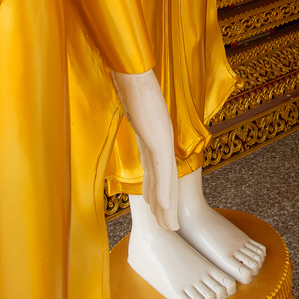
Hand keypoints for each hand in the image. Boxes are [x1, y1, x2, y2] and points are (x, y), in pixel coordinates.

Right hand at [113, 70, 178, 230]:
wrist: (133, 71)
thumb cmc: (131, 83)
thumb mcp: (133, 107)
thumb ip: (134, 119)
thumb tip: (128, 122)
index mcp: (154, 136)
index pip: (156, 171)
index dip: (157, 192)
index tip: (156, 209)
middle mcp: (160, 142)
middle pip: (164, 181)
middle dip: (165, 206)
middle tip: (169, 228)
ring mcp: (161, 142)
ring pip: (166, 182)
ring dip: (167, 208)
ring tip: (170, 228)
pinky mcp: (160, 140)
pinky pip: (162, 172)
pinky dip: (164, 192)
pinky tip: (166, 210)